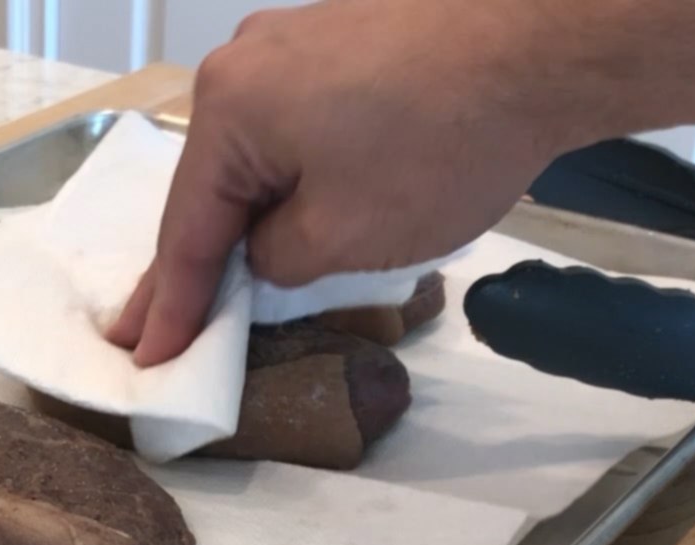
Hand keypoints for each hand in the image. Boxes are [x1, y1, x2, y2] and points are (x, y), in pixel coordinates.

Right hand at [107, 0, 575, 365]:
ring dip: (245, 217)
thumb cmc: (440, 145)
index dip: (170, 304)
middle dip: (192, 261)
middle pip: (213, 183)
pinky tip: (288, 209)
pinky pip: (298, 125)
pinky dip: (289, 175)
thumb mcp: (342, 238)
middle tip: (152, 327)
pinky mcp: (350, 38)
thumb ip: (277, 260)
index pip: (187, 228)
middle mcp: (247, 61)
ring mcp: (299, 40)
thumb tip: (268, 251)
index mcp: (228, 107)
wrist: (546, 44)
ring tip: (220, 280)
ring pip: (257, 153)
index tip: (148, 357)